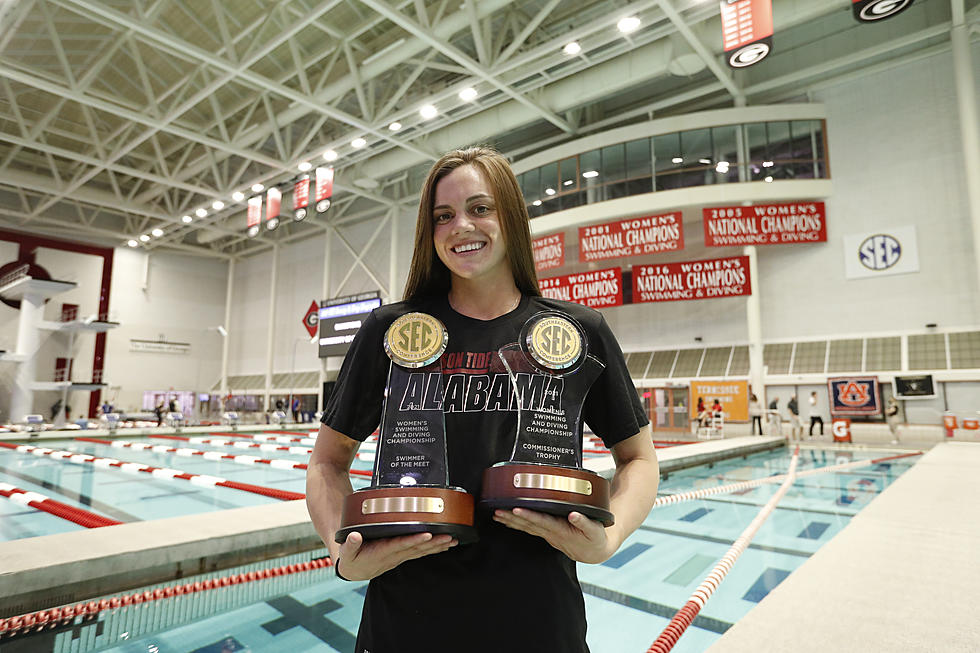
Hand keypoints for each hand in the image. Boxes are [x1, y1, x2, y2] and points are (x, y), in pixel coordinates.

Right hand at [335, 531, 456, 580]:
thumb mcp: (347, 553)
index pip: (400, 544)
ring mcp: (400, 556)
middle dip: (433, 542)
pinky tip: (445, 545)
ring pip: (421, 550)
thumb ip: (350, 544)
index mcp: (382, 552)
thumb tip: (353, 536)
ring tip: (452, 540)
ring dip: (437, 546)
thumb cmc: (352, 559)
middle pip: (416, 548)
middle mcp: (394, 555)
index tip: (426, 534)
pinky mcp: (402, 555)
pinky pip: (420, 552)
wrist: (355, 571)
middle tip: (448, 536)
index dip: (414, 540)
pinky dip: (433, 548)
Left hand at [492, 508, 617, 563]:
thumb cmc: (594, 539)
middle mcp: (551, 533)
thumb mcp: (595, 531)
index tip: (517, 510)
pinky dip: (516, 524)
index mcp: (561, 530)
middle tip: (498, 511)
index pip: (542, 522)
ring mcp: (547, 534)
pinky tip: (506, 520)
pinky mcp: (546, 532)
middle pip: (528, 525)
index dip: (529, 516)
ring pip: (526, 527)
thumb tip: (574, 514)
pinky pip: (528, 528)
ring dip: (510, 521)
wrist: (593, 552)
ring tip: (496, 515)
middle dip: (512, 518)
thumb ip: (585, 522)